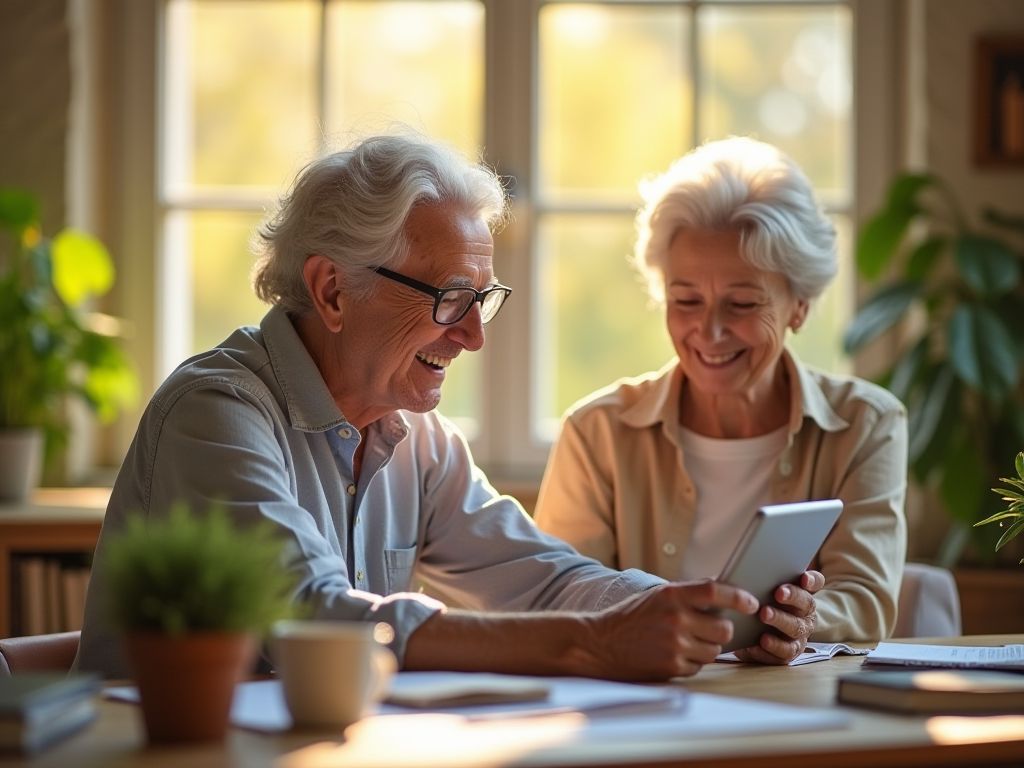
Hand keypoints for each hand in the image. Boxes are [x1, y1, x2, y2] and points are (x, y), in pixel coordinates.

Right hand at [582, 580, 758, 680]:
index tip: (751, 603)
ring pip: (714, 650)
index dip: (739, 596)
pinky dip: (691, 662)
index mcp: (671, 594)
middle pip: (723, 627)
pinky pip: (698, 666)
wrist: (599, 644)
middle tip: (709, 629)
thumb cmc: (631, 618)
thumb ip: (687, 596)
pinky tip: (672, 655)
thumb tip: (725, 595)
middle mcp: (675, 618)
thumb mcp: (657, 597)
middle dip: (721, 630)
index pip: (716, 590)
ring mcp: (674, 644)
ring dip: (707, 648)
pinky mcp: (671, 666)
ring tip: (686, 642)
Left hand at [734, 570, 823, 664]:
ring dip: (781, 620)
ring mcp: (799, 635)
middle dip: (793, 597)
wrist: (754, 636)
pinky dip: (772, 646)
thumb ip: (765, 579)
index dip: (812, 579)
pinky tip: (760, 641)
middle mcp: (805, 615)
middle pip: (806, 603)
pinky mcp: (788, 653)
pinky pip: (784, 652)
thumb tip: (752, 566)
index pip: (815, 582)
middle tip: (778, 593)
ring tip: (764, 614)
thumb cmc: (760, 606)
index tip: (804, 577)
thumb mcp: (763, 591)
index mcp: (802, 595)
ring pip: (796, 628)